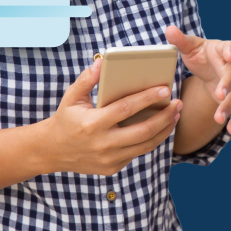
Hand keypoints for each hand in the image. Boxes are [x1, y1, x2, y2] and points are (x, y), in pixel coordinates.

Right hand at [39, 57, 182, 175]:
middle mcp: (103, 144)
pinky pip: (137, 153)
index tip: (164, 90)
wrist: (52, 151)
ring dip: (164, 130)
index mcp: (92, 124)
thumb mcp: (72, 97)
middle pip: (143, 131)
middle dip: (165, 117)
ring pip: (145, 146)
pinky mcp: (112, 168)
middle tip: (178, 103)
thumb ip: (87, 79)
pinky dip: (151, 141)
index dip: (147, 99)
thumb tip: (103, 63)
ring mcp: (109, 159)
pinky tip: (160, 128)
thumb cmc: (66, 119)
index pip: (126, 109)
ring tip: (175, 115)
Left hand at [165, 25, 230, 134]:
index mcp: (223, 49)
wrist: (212, 67)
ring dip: (230, 107)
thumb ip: (180, 40)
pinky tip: (230, 130)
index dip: (230, 51)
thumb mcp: (190, 47)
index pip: (229, 47)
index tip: (229, 55)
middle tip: (220, 95)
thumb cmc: (200, 54)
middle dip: (228, 86)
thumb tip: (169, 29)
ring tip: (220, 119)